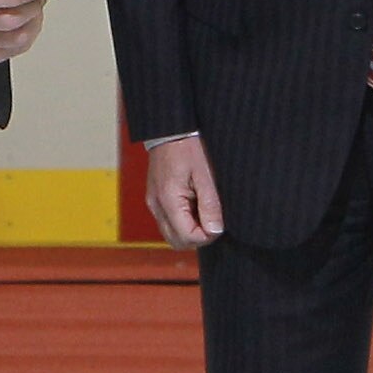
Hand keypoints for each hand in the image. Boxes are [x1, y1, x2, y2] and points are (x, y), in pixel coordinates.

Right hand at [142, 135, 224, 249]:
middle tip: (212, 220)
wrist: (170, 130)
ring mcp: (153, 203)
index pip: (187, 237)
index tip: (218, 223)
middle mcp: (157, 206)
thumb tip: (215, 230)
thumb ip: (210, 205)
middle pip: (177, 242)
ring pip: (171, 234)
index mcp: (168, 200)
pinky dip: (182, 222)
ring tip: (203, 210)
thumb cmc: (188, 148)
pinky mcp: (155, 199)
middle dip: (197, 237)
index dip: (207, 236)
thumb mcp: (206, 176)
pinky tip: (194, 205)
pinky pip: (168, 222)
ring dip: (189, 230)